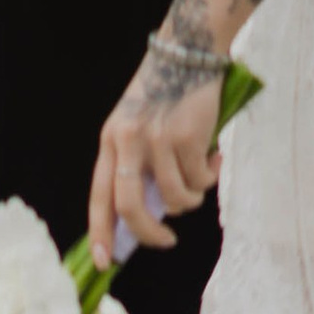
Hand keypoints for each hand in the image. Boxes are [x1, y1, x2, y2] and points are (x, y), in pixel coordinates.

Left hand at [90, 45, 226, 254]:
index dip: (100, 232)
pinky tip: (213, 157)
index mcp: (111, 139)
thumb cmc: (165, 94)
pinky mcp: (187, 138)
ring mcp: (157, 139)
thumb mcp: (137, 126)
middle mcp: (128, 140)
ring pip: (173, 198)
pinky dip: (209, 177)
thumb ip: (136, 165)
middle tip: (166, 239)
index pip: (99, 195)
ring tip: (199, 178)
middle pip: (130, 206)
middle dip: (149, 233)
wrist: (189, 52)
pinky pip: (199, 180)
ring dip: (190, 199)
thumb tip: (145, 217)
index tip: (104, 261)